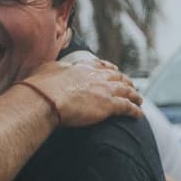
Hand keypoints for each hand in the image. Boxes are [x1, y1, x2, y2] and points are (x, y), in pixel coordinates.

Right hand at [18, 58, 141, 127]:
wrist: (45, 99)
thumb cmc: (41, 87)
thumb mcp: (47, 70)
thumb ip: (56, 69)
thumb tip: (55, 68)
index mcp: (82, 68)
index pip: (100, 66)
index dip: (109, 69)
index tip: (114, 71)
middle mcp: (97, 76)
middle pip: (118, 77)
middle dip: (125, 81)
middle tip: (130, 86)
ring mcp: (105, 90)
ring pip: (127, 91)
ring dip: (134, 95)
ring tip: (138, 100)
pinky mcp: (109, 105)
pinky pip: (128, 107)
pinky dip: (135, 110)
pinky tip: (139, 114)